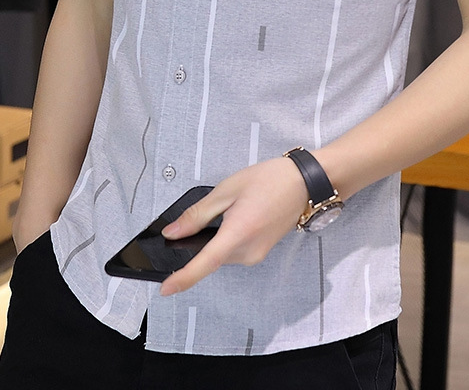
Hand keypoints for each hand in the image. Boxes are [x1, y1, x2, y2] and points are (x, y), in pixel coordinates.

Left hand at [159, 157, 308, 296]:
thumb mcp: (227, 190)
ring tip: (233, 208)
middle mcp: (248, 252)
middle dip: (201, 241)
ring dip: (216, 238)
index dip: (183, 278)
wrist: (303, 183)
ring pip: (221, 254)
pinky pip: (234, 252)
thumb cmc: (269, 180)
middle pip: (211, 257)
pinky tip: (238, 216)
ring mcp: (255, 255)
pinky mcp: (260, 253)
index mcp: (238, 233)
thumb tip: (173, 232)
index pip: (205, 262)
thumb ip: (198, 214)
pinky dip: (227, 239)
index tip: (165, 288)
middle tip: (213, 211)